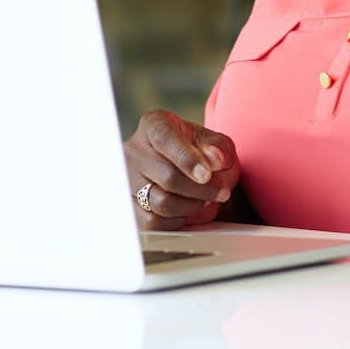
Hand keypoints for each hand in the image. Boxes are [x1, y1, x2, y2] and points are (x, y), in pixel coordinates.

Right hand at [122, 110, 240, 230]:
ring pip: (161, 202)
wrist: (191, 174)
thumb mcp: (217, 144)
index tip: (206, 175)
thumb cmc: (202, 155)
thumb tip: (215, 159)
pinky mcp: (129, 206)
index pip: (166, 140)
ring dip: (191, 206)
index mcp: (154, 125)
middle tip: (222, 192)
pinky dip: (176, 221)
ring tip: (205, 200)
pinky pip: (153, 222)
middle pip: (168, 177)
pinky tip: (187, 211)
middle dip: (201, 189)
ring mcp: (127, 180)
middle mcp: (134, 150)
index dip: (187, 159)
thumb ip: (219, 148)